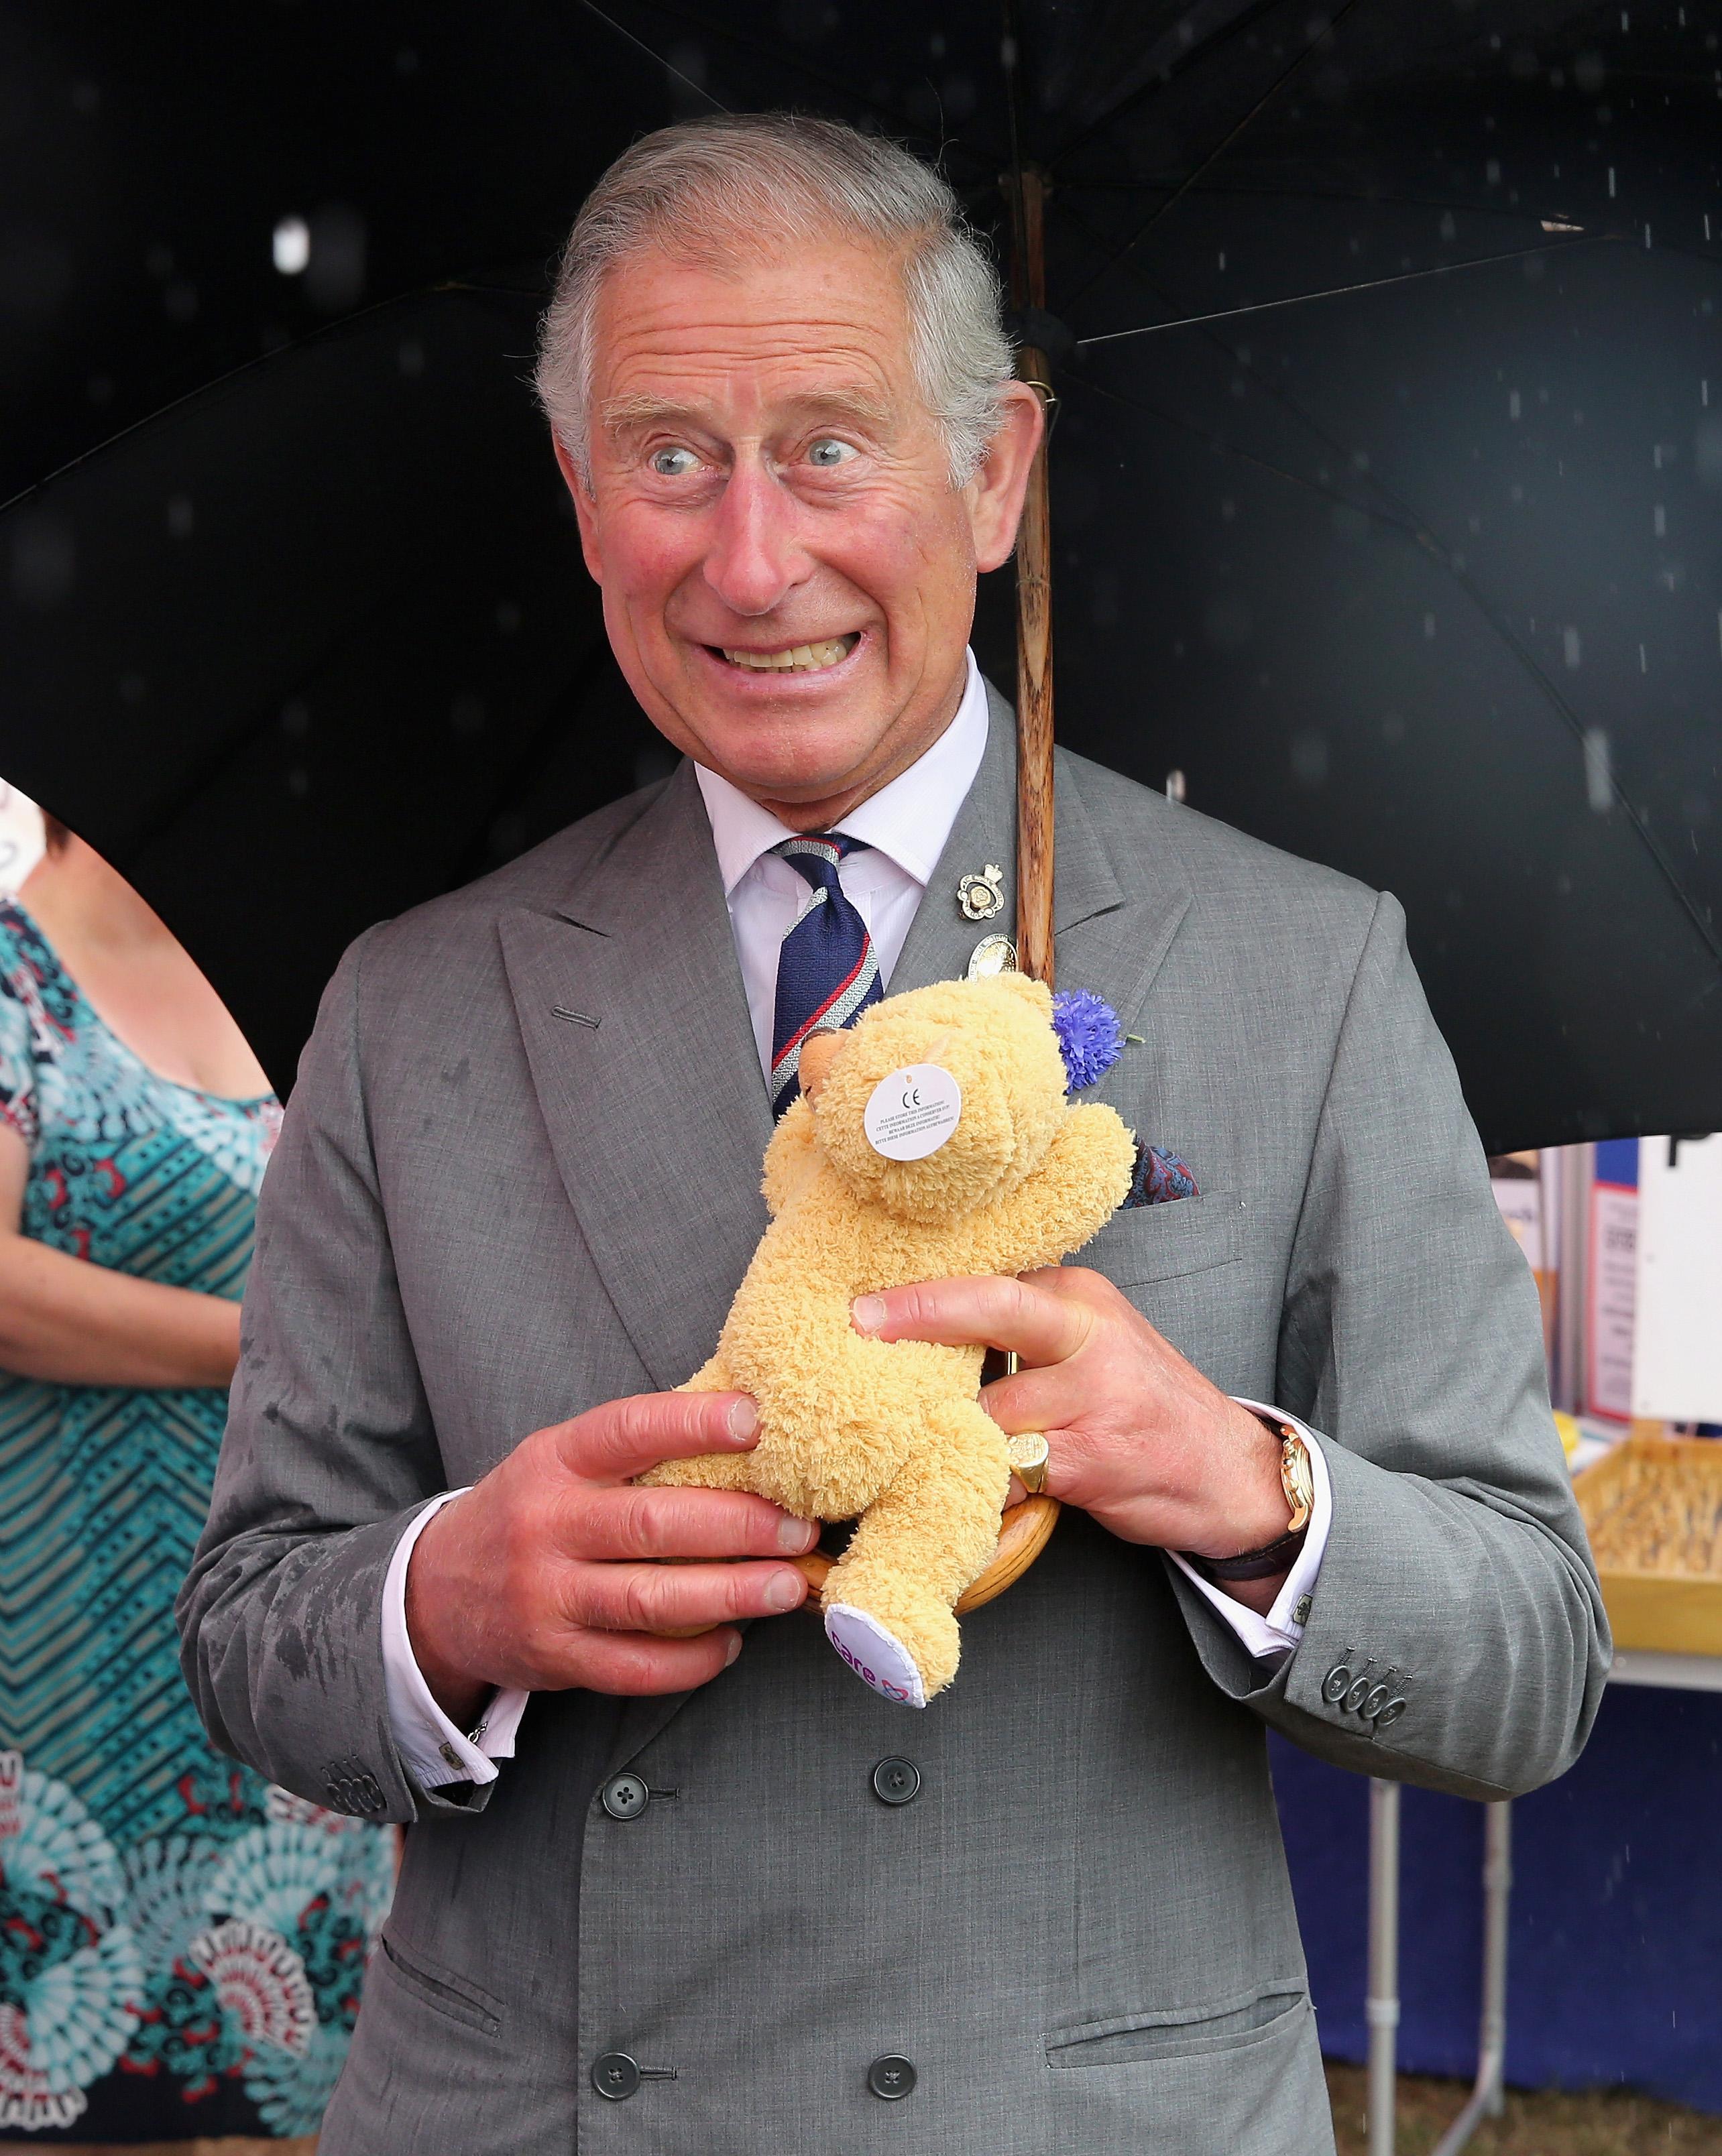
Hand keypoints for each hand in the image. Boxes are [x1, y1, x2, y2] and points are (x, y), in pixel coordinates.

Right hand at [405, 1391, 815, 1724]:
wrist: (436, 1593)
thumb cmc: (528, 1512)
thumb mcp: (559, 1461)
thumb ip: (633, 1451)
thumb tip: (746, 1431)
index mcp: (555, 1461)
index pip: (627, 1431)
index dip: (692, 1424)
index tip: (755, 1420)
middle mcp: (546, 1526)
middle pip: (653, 1524)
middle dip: (739, 1526)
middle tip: (801, 1527)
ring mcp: (547, 1597)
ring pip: (651, 1599)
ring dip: (731, 1594)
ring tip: (788, 1586)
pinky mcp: (554, 1658)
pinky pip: (635, 1667)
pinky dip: (691, 1660)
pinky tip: (732, 1642)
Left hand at [851, 1269, 1294, 1611]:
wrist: (1231, 1474)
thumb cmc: (1142, 1405)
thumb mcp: (1095, 1341)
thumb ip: (1027, 1329)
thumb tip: (920, 1326)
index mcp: (1082, 1296)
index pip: (992, 1278)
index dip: (922, 1291)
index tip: (862, 1303)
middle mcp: (1090, 1334)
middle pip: (989, 1311)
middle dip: (918, 1318)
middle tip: (858, 1328)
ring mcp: (1094, 1397)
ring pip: (986, 1407)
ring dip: (941, 1433)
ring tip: (906, 1448)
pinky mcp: (1089, 1459)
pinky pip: (1004, 1471)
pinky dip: (972, 1486)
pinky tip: (953, 1495)